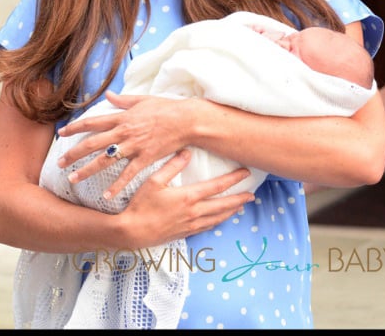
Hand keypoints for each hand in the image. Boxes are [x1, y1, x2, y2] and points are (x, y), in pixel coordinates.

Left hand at [57, 91, 191, 197]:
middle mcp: (124, 132)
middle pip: (92, 143)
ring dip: (87, 170)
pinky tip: (105, 196)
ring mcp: (134, 146)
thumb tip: (108, 95)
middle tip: (59, 163)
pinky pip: (127, 175)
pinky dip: (116, 186)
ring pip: (105, 160)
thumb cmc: (166, 108)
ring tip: (73, 180)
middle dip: (74, 154)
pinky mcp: (145, 158)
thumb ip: (123, 100)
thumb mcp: (142, 100)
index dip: (75, 127)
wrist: (186, 120)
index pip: (92, 122)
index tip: (62, 133)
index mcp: (122, 117)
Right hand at [120, 149, 254, 247]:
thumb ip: (172, 166)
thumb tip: (187, 152)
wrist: (132, 232)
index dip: (234, 179)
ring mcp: (190, 224)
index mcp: (188, 197)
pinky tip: (220, 219)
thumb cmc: (141, 204)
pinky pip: (207, 227)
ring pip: (218, 218)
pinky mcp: (185, 233)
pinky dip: (218, 221)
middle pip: (223, 205)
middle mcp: (194, 212)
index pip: (217, 186)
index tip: (246, 173)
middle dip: (239, 198)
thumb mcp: (154, 181)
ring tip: (241, 206)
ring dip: (231, 211)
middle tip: (252, 194)